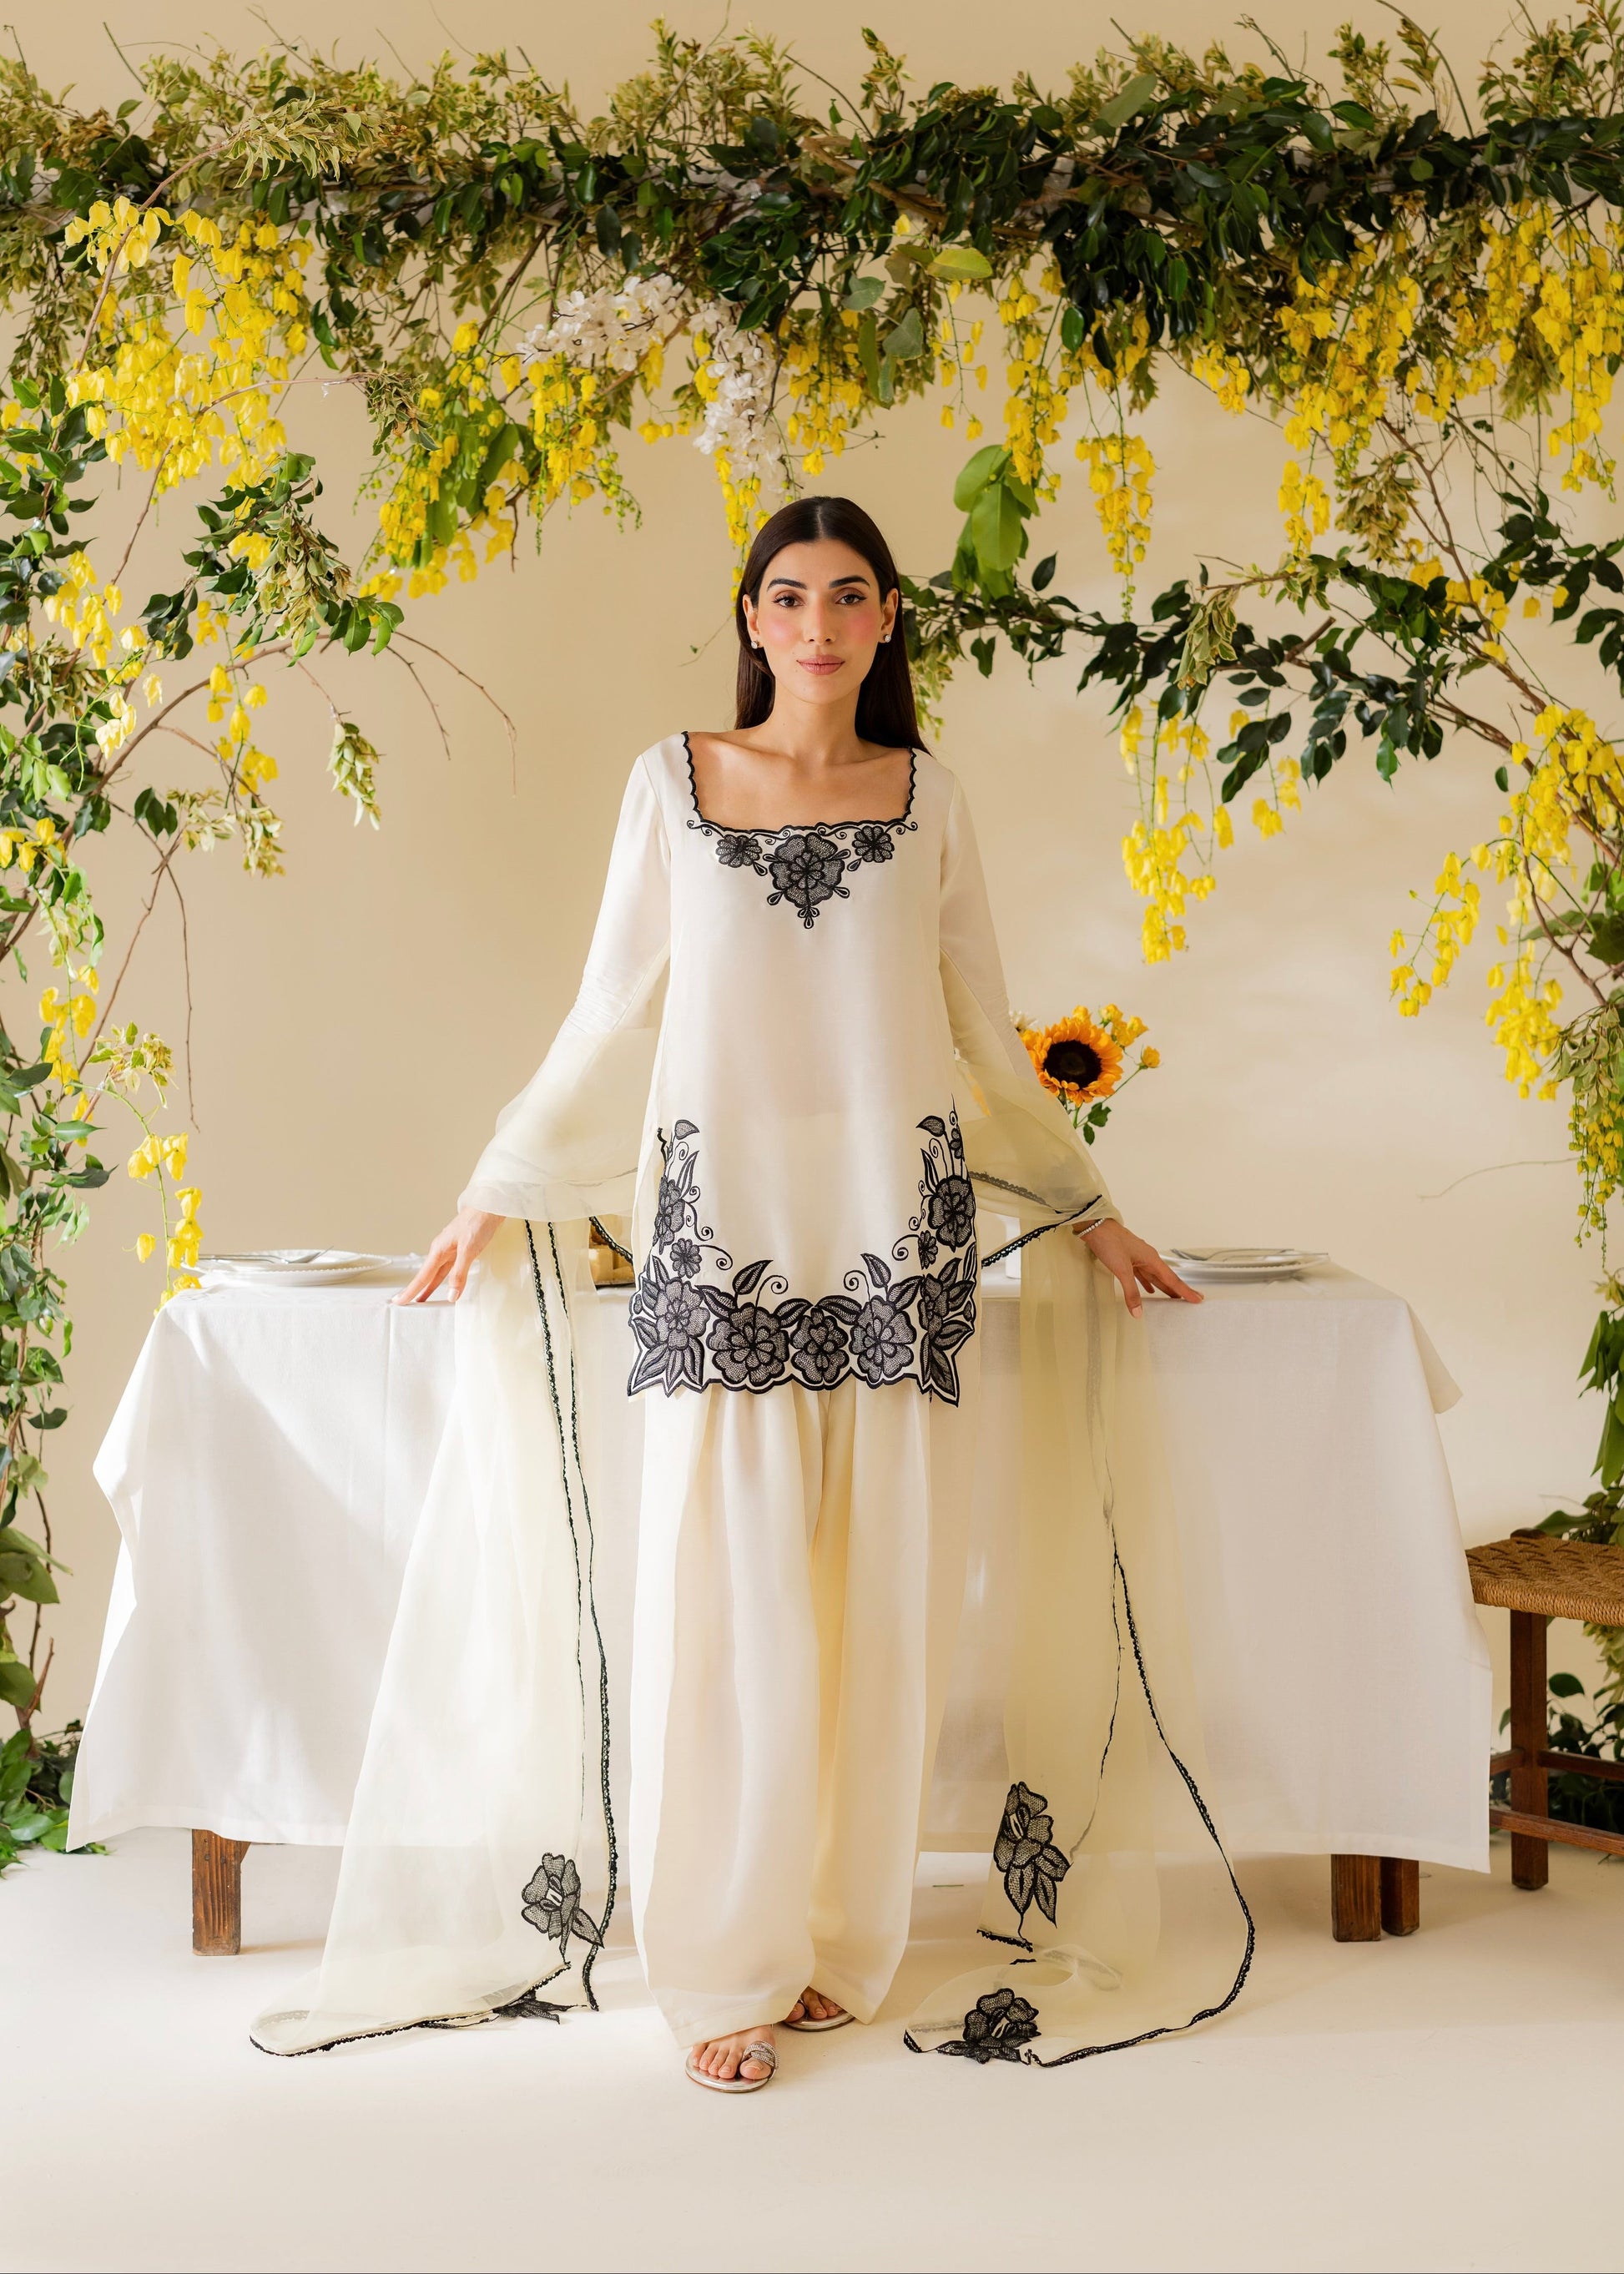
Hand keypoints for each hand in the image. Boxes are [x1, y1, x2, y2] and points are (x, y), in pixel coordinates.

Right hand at [395, 1207, 502, 1303]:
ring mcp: (450, 1250)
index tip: (399, 1301)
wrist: (489, 1207)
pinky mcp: (460, 1250)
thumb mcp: (468, 1250)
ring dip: (429, 1287)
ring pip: (437, 1273)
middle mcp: (441, 1251)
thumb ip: (459, 1273)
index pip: (422, 1276)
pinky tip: (446, 1286)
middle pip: (426, 1275)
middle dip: (415, 1290)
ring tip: (421, 1300)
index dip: (411, 1291)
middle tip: (403, 1303)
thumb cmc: (477, 1223)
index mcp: (438, 1250)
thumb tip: (451, 1295)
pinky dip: (445, 1280)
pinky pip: (449, 1269)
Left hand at [1075, 1218, 1202, 1317]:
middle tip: (1190, 1300)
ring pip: (1154, 1277)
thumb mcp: (1122, 1270)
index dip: (1185, 1290)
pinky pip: (1142, 1274)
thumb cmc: (1110, 1242)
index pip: (1172, 1279)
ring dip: (1163, 1288)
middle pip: (1166, 1278)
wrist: (1095, 1227)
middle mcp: (1147, 1258)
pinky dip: (1147, 1283)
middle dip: (1178, 1290)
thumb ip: (1131, 1292)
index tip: (1198, 1299)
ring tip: (1172, 1299)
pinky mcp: (1127, 1259)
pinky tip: (1149, 1290)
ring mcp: (1138, 1258)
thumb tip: (1138, 1312)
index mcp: (1151, 1259)